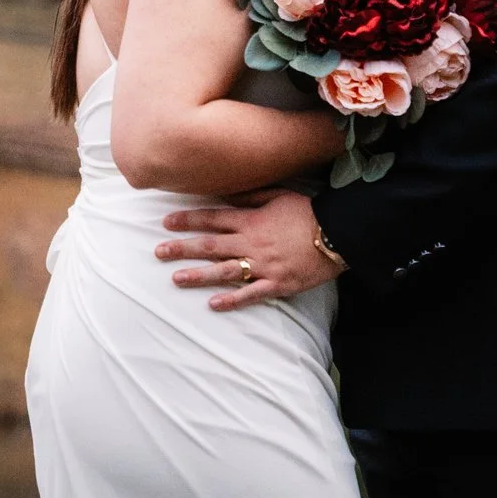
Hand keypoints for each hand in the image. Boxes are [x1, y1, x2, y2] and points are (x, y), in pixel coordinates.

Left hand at [156, 191, 336, 310]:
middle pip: (211, 245)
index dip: (189, 220)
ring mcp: (263, 265)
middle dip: (183, 247)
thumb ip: (251, 196)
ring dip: (199, 275)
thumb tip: (227, 194)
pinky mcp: (277, 283)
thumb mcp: (280, 194)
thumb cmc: (309, 211)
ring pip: (225, 271)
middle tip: (158, 251)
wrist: (338, 233)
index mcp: (252, 220)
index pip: (214, 219)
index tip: (166, 222)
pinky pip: (251, 294)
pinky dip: (232, 300)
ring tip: (176, 278)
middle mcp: (252, 243)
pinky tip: (213, 304)